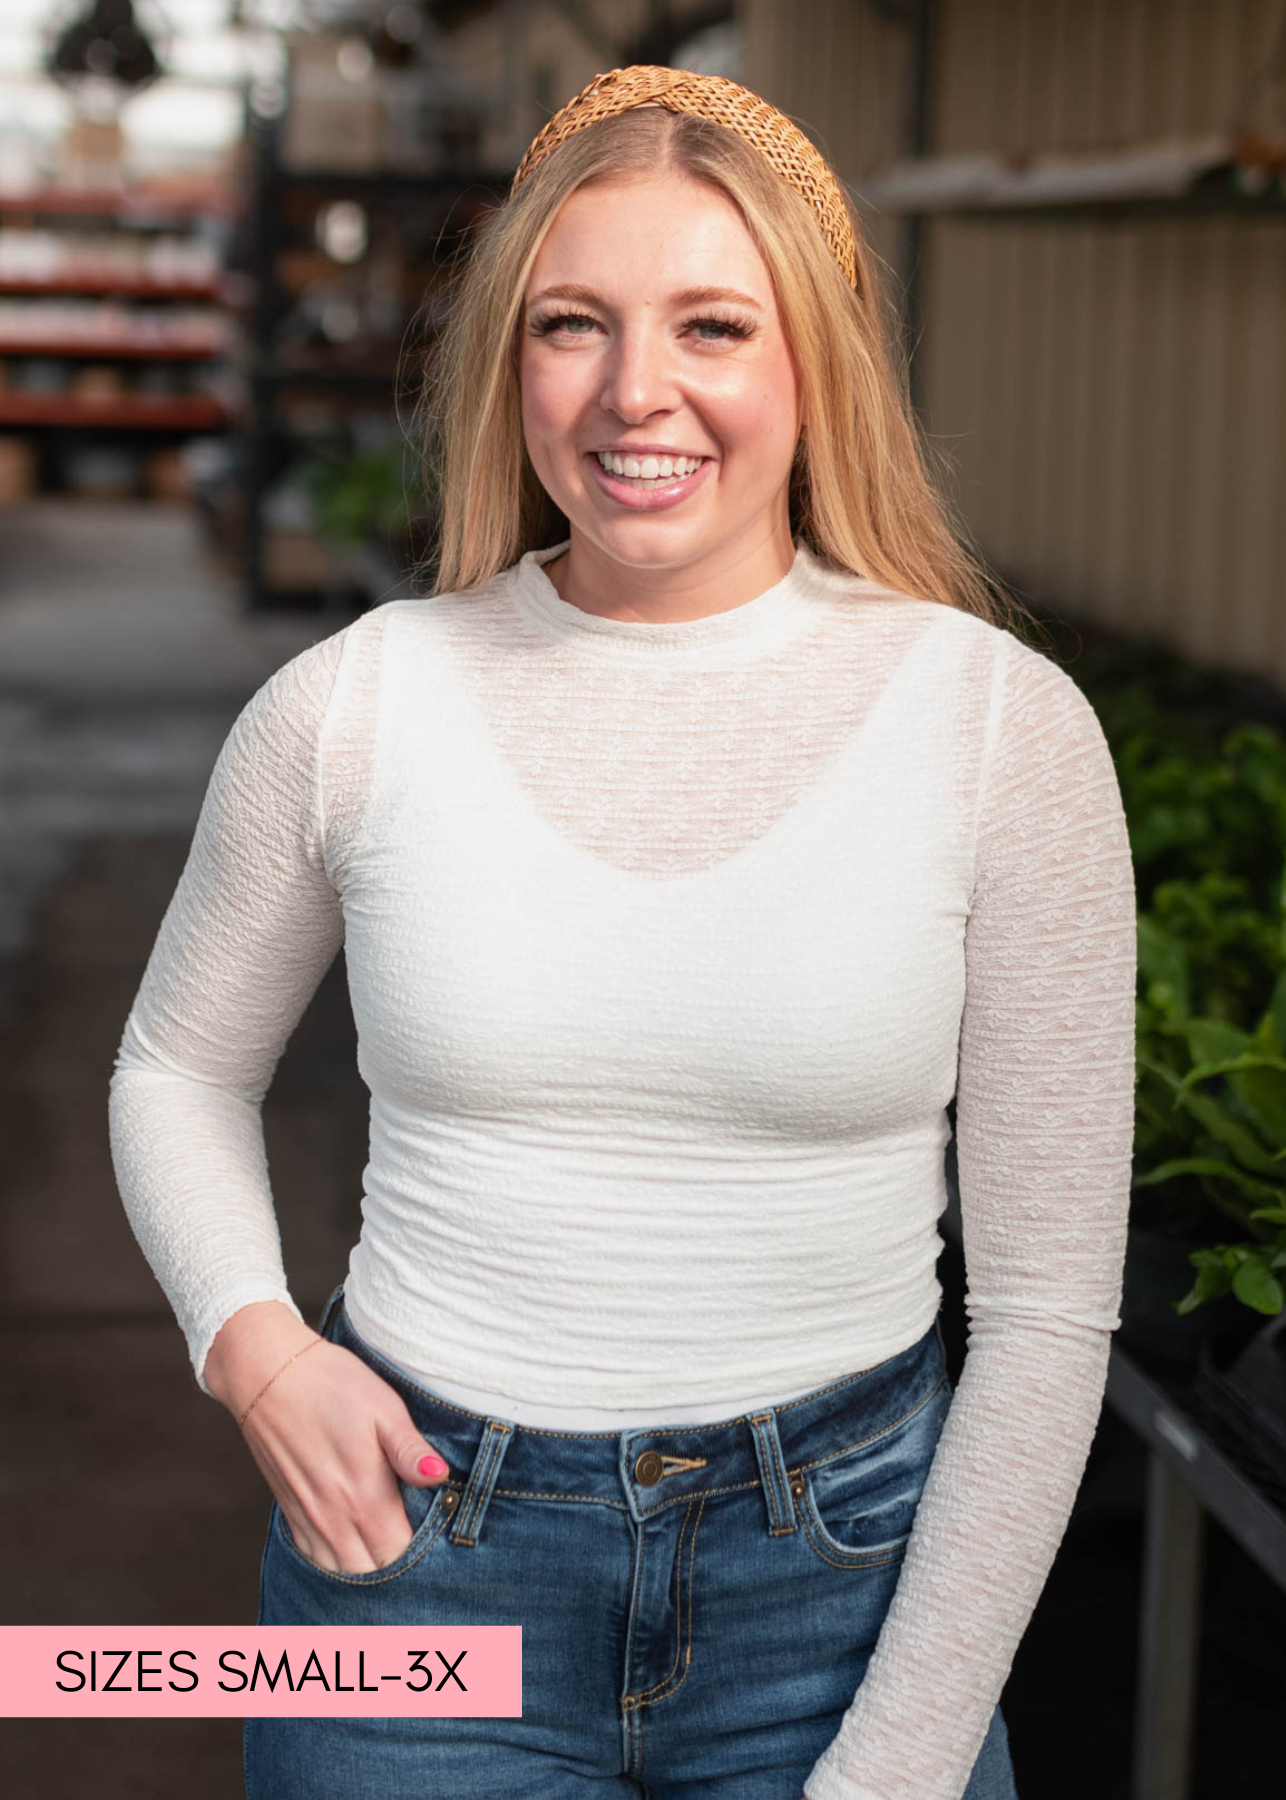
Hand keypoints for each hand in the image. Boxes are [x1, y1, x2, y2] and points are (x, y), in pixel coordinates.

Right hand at [206, 1302, 450, 1573]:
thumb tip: (441, 1477)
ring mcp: (308, 1520)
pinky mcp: (290, 1512)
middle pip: (371, 1575)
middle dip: (397, 1568)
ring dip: (366, 1570)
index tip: (436, 1534)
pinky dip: (336, 1563)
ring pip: (341, 1574)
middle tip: (415, 1539)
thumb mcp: (384, 1407)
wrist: (267, 1374)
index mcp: (365, 1496)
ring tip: (386, 1545)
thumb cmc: (332, 1384)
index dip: (423, 1554)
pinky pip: (314, 1560)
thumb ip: (410, 1451)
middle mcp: (334, 1519)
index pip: (401, 1555)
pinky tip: (353, 1544)